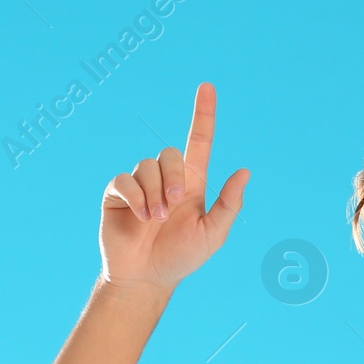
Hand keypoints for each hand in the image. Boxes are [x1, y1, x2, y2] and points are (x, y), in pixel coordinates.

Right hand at [98, 82, 249, 292]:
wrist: (146, 277)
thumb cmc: (181, 257)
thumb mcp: (213, 235)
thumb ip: (229, 205)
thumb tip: (245, 171)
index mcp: (193, 183)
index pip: (199, 141)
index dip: (203, 115)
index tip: (207, 87)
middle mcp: (166, 178)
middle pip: (170, 153)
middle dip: (173, 176)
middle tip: (174, 204)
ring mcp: (141, 183)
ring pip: (147, 166)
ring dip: (154, 193)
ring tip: (155, 220)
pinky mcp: (118, 192)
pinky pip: (125, 179)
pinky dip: (136, 197)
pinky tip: (140, 217)